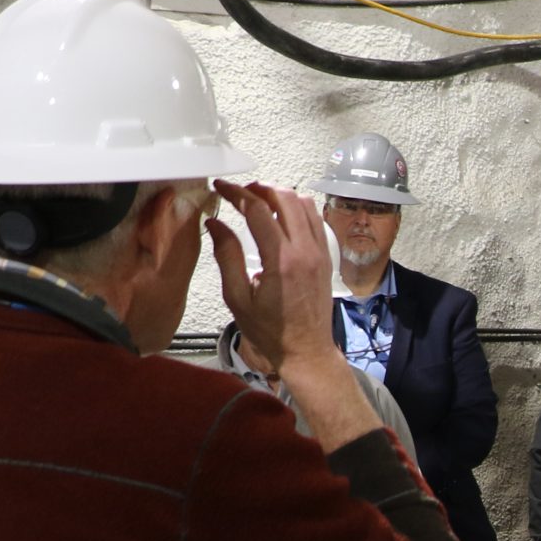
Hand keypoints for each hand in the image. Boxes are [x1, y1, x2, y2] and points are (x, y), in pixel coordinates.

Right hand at [208, 182, 336, 376]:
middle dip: (260, 188)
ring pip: (306, 205)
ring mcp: (321, 253)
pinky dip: (298, 210)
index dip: (236, 193)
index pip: (258, 210)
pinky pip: (316, 221)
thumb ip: (226, 256)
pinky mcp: (326, 259)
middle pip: (286, 198)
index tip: (221, 188)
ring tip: (259, 200)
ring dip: (281, 196)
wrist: (306, 352)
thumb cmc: (270, 332)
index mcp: (281, 260)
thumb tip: (214, 223)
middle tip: (240, 192)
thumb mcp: (237, 297)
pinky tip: (281, 217)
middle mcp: (306, 251)